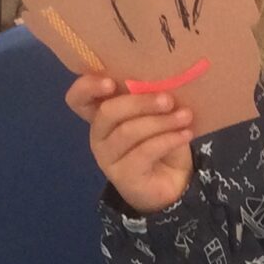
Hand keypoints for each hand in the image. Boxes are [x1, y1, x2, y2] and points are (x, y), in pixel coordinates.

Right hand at [67, 73, 194, 213]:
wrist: (174, 183)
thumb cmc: (162, 140)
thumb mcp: (157, 114)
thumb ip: (151, 98)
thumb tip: (163, 80)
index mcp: (102, 114)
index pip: (78, 99)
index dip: (87, 87)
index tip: (111, 82)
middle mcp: (99, 136)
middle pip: (107, 112)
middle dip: (139, 102)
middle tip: (168, 99)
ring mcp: (108, 158)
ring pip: (127, 132)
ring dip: (160, 122)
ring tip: (185, 117)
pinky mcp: (124, 177)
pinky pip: (144, 152)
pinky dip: (167, 140)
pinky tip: (185, 134)